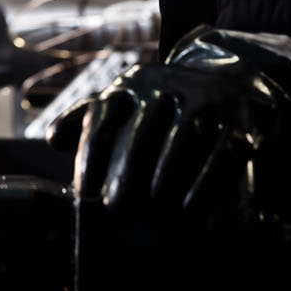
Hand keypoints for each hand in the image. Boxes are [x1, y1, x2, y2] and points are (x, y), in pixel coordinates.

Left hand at [48, 27, 290, 225]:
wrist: (228, 77)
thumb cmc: (161, 101)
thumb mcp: (123, 99)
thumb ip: (85, 118)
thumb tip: (54, 140)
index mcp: (131, 84)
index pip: (102, 118)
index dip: (91, 156)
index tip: (84, 191)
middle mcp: (165, 86)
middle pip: (139, 133)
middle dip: (125, 174)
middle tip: (114, 209)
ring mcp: (203, 99)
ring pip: (180, 141)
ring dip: (163, 181)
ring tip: (151, 213)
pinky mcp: (237, 119)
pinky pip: (219, 153)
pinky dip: (203, 184)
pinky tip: (188, 210)